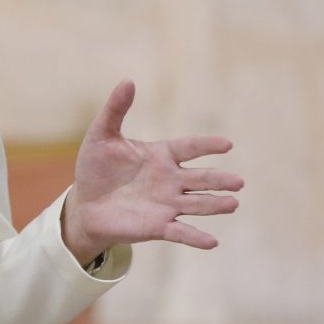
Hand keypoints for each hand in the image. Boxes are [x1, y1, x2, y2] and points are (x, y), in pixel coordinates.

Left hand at [62, 80, 243, 263]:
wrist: (85, 204)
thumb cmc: (95, 168)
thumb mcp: (101, 136)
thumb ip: (115, 110)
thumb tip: (128, 81)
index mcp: (160, 155)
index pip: (189, 147)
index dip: (207, 145)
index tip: (227, 144)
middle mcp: (170, 180)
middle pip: (200, 178)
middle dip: (219, 180)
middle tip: (239, 181)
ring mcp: (166, 204)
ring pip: (197, 204)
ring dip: (215, 205)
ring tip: (233, 204)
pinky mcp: (158, 226)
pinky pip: (180, 232)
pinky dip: (196, 237)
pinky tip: (212, 242)